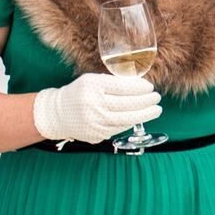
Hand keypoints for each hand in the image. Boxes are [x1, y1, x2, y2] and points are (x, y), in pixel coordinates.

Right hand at [29, 72, 160, 143]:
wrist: (57, 113)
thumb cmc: (79, 93)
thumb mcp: (92, 80)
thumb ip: (113, 82)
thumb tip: (140, 84)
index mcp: (92, 86)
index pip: (123, 87)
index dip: (140, 87)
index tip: (150, 86)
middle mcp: (93, 104)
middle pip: (128, 104)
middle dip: (147, 101)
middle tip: (157, 98)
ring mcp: (95, 121)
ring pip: (127, 119)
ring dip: (145, 114)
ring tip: (156, 109)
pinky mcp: (96, 134)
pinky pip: (120, 128)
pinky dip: (132, 122)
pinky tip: (140, 117)